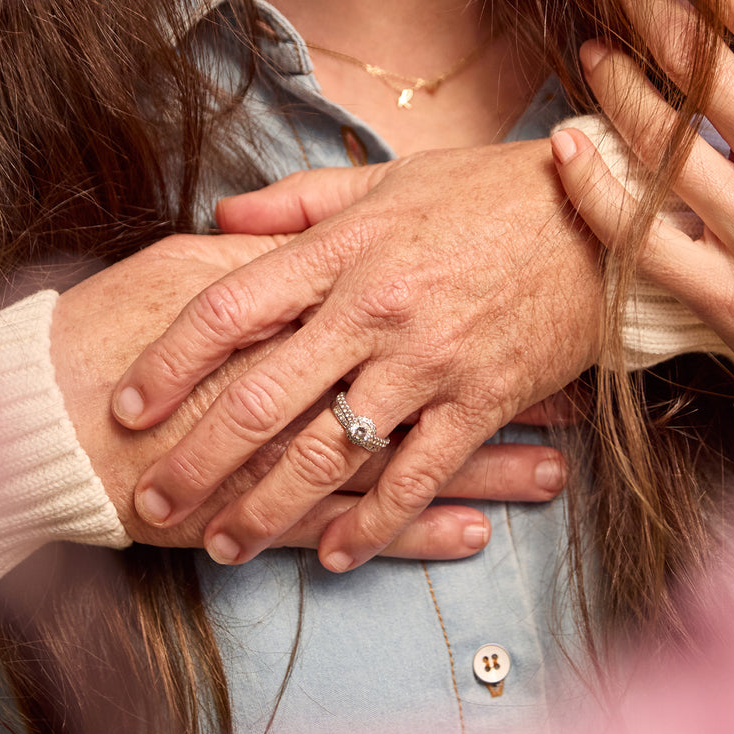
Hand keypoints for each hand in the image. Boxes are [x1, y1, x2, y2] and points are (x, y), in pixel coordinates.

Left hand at [109, 140, 601, 570]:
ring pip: (329, 451)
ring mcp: (429, 361)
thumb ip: (299, 201)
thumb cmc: (490, 193)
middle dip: (198, 457)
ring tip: (223, 546)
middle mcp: (377, 309)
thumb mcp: (390, 178)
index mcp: (346, 249)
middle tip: (151, 500)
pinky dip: (371, 524)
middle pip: (264, 395)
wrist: (604, 218)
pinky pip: (415, 477)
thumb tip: (220, 213)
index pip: (233, 306)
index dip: (171, 360)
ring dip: (267, 508)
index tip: (129, 404)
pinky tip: (334, 555)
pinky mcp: (482, 401)